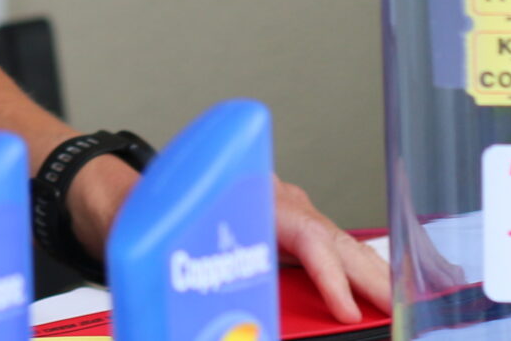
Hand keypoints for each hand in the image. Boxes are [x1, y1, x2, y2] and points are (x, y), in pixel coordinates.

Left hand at [67, 159, 389, 323]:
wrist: (111, 201)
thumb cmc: (132, 216)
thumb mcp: (153, 243)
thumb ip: (188, 271)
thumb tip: (220, 315)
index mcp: (241, 194)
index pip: (303, 234)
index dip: (329, 275)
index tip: (346, 311)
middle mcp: (266, 196)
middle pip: (329, 236)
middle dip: (368, 275)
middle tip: (399, 310)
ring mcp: (275, 207)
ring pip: (330, 240)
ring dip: (363, 273)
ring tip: (394, 305)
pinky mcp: (275, 224)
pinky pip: (319, 246)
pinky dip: (346, 268)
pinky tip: (365, 290)